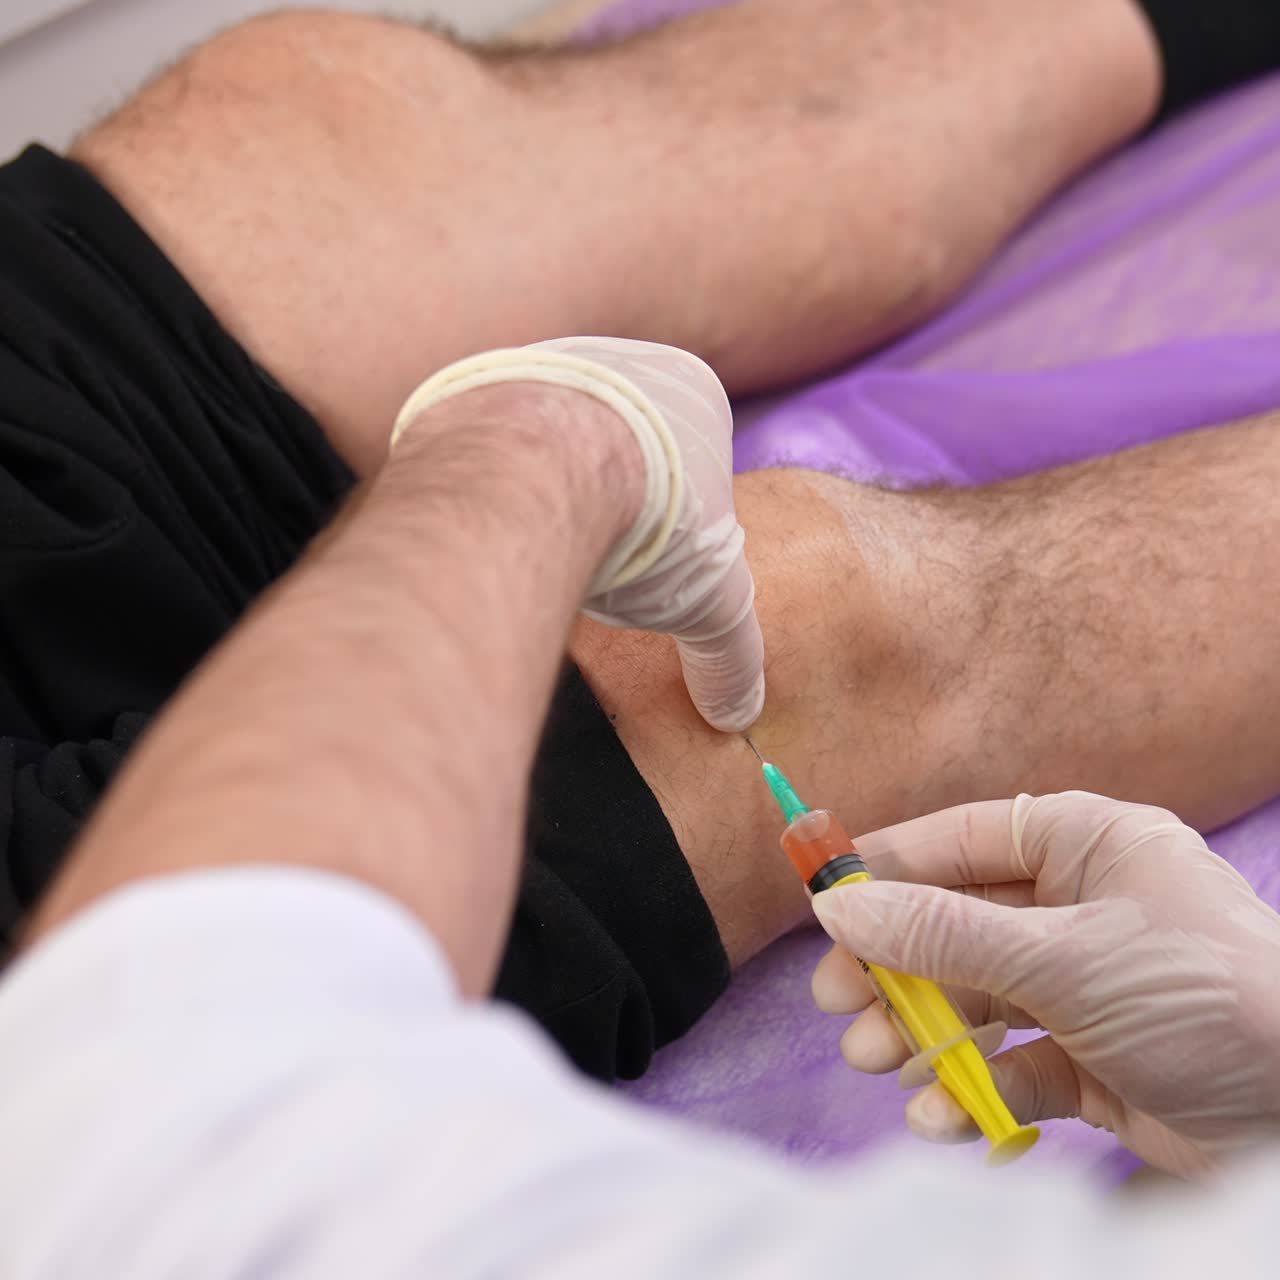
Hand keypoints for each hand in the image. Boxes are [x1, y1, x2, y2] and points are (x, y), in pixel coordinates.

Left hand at [393, 336, 764, 731]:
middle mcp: (621, 362)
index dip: (676, 521)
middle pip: (618, 447)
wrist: (530, 468)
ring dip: (547, 490)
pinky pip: (491, 439)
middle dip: (609, 503)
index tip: (655, 561)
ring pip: (552, 440)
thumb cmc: (645, 518)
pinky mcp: (478, 383)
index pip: (691, 462)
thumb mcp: (713, 601)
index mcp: (692, 392)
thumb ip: (732, 656)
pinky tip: (493, 523)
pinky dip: (494, 480)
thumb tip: (739, 716)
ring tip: (540, 547)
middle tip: (598, 558)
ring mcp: (545, 364)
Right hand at [809, 792, 1279, 1176]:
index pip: (964, 840)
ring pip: (975, 999)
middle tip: (836, 1001)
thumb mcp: (1061, 956)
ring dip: (921, 1033)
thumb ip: (943, 935)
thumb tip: (838, 908)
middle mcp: (1082, 909)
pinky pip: (1012, 1064)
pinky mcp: (1093, 1063)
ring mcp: (1086, 988)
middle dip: (896, 969)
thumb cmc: (1197, 997)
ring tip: (873, 1060)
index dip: (890, 868)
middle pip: (957, 927)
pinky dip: (974, 1089)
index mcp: (1088, 847)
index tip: (823, 900)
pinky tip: (942, 1116)